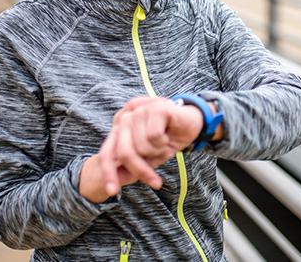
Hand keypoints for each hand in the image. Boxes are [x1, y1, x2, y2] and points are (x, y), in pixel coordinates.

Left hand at [79, 97, 203, 202]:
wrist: (193, 121)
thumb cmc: (168, 137)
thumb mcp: (148, 156)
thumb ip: (132, 165)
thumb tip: (115, 184)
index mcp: (119, 126)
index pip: (107, 153)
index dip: (108, 174)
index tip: (113, 192)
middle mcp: (125, 116)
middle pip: (124, 153)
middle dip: (141, 170)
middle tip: (156, 182)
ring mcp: (139, 110)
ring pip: (141, 147)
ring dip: (157, 152)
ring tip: (164, 145)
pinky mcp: (154, 108)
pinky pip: (154, 136)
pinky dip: (163, 142)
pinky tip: (168, 135)